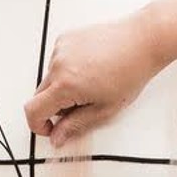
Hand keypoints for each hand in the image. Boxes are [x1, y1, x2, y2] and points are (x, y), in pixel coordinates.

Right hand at [24, 10, 163, 147]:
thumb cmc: (131, 71)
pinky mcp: (65, 39)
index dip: (39, 126)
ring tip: (91, 83)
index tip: (51, 129)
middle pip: (40, 96)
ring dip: (63, 87)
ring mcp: (60, 49)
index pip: (33, 111)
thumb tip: (58, 137)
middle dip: (55, 107)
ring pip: (50, 79)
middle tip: (81, 106)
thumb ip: (76, 125)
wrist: (142, 41)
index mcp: (65, 85)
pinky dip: (67, 70)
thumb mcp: (105, 109)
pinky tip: (89, 68)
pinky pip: (57, 62)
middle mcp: (58, 64)